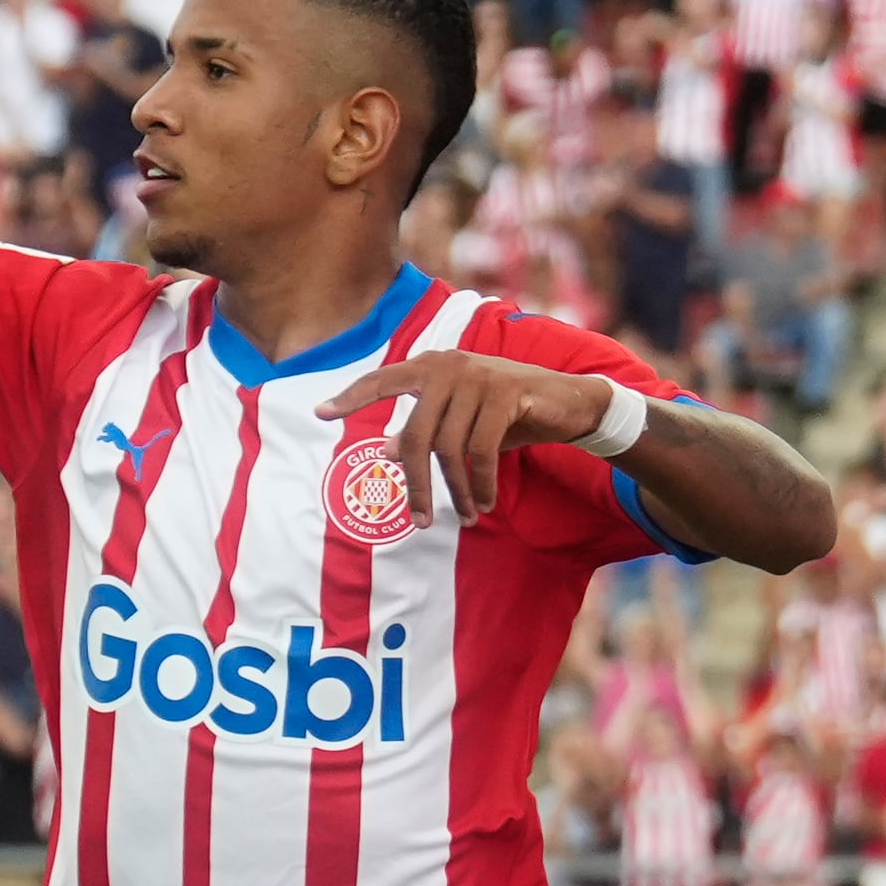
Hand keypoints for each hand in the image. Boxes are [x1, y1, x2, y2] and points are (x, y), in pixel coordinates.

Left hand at [314, 351, 619, 526]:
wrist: (566, 402)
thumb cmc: (505, 415)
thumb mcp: (459, 425)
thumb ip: (423, 433)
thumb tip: (383, 452)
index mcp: (430, 366)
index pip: (381, 379)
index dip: (351, 396)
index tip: (319, 413)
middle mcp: (448, 366)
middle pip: (415, 436)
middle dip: (417, 485)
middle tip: (422, 520)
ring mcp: (477, 377)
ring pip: (450, 448)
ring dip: (456, 491)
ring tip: (466, 516)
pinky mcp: (506, 393)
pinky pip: (482, 449)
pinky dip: (481, 483)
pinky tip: (483, 502)